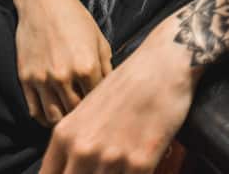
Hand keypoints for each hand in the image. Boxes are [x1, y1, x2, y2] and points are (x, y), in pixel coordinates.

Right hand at [14, 0, 112, 126]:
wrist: (45, 4)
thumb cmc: (77, 20)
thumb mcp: (100, 42)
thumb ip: (107, 69)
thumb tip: (111, 90)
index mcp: (87, 67)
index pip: (97, 99)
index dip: (101, 104)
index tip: (103, 106)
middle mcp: (64, 76)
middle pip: (76, 112)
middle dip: (83, 115)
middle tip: (88, 116)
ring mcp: (43, 79)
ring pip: (54, 117)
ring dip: (63, 120)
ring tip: (70, 118)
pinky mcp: (26, 79)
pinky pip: (34, 110)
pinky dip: (44, 117)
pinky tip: (52, 114)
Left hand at [40, 21, 194, 173]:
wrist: (163, 65)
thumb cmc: (128, 84)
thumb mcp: (88, 109)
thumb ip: (74, 140)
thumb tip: (72, 165)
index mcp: (65, 136)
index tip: (77, 172)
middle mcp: (82, 150)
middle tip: (104, 168)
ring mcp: (111, 159)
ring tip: (123, 166)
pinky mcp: (140, 163)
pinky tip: (141, 166)